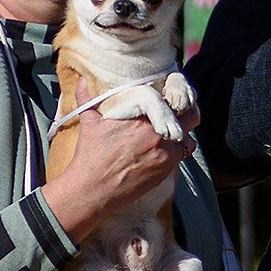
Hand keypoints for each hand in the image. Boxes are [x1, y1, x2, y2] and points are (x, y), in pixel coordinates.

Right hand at [43, 96, 188, 242]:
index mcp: (142, 119)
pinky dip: (176, 152)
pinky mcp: (165, 172)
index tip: (171, 95)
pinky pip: (181, 157)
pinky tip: (163, 150)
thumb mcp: (89, 122)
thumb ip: (88, 97)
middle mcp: (158, 136)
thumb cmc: (90, 156)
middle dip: (186, 112)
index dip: (175, 94)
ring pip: (189, 140)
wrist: (92, 190)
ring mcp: (164, 155)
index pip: (172, 100)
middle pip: (189, 117)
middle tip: (179, 112)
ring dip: (184, 135)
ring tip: (173, 133)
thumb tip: (81, 80)